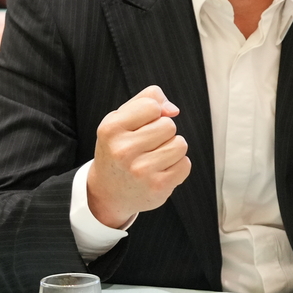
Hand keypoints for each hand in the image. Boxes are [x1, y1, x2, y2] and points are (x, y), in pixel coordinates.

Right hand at [87, 85, 190, 228]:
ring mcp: (141, 171)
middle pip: (169, 125)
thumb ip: (147, 100)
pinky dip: (177, 167)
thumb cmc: (118, 149)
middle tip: (145, 146)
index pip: (151, 106)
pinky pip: (185, 164)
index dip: (152, 113)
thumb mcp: (121, 119)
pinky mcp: (157, 186)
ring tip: (152, 158)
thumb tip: (173, 110)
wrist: (107, 192)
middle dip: (162, 133)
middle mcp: (123, 150)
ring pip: (180, 144)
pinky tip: (159, 172)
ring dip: (171, 149)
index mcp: (111, 129)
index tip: (140, 126)